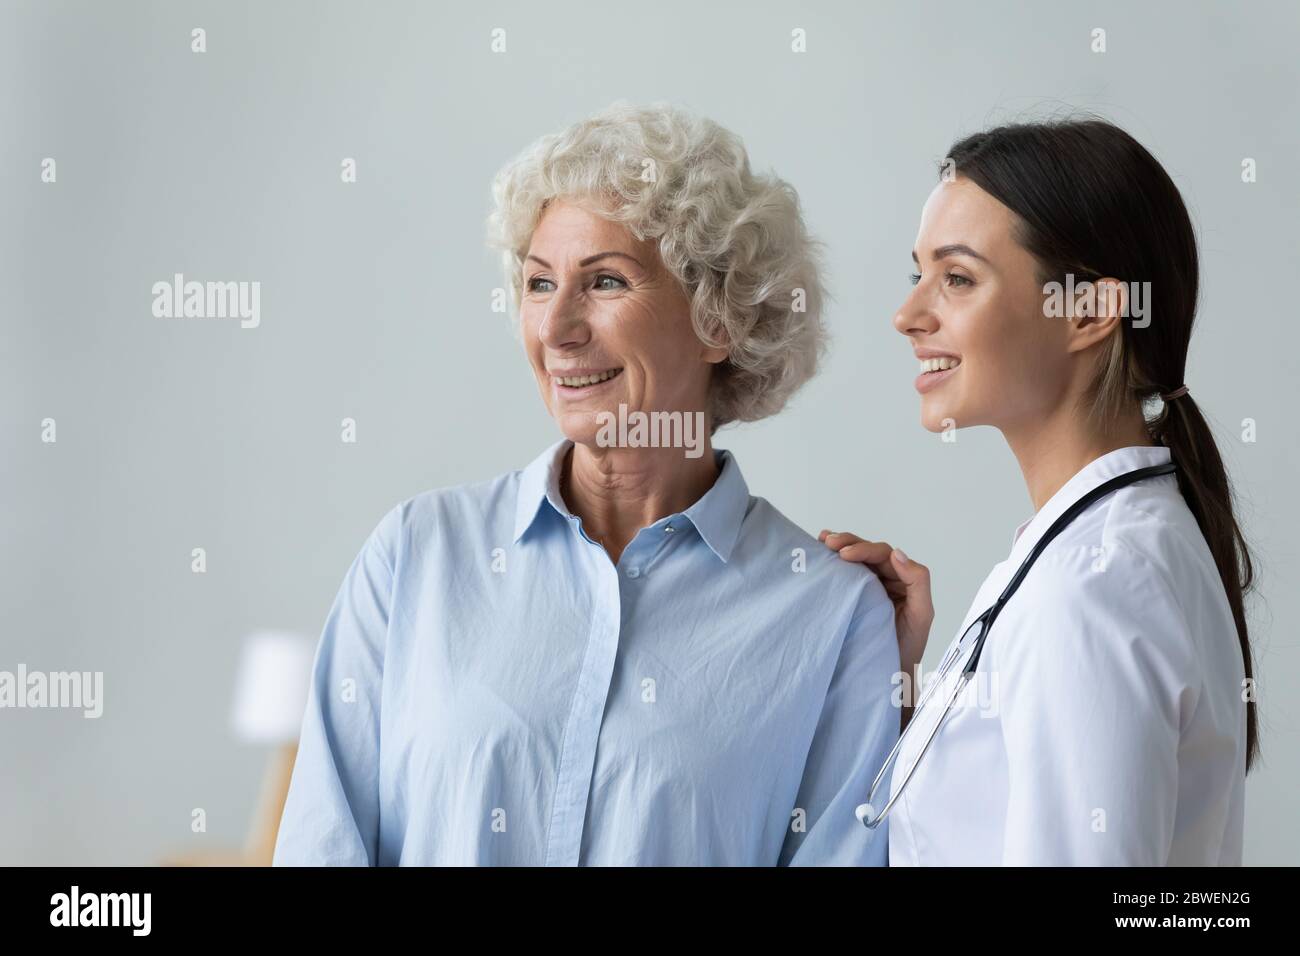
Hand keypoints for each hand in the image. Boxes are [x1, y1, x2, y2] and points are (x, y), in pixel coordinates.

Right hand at [818, 530, 932, 680]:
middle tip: (829, 543)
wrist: (887, 676)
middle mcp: (886, 580)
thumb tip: (898, 553)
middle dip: (849, 543)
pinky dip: (833, 560)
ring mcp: (868, 588)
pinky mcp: (851, 598)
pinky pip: (844, 574)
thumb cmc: (905, 649)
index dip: (865, 549)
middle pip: (868, 552)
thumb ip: (917, 582)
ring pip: (855, 559)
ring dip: (840, 546)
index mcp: (902, 581)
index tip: (844, 554)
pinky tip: (821, 552)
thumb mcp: (921, 614)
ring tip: (823, 541)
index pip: (885, 556)